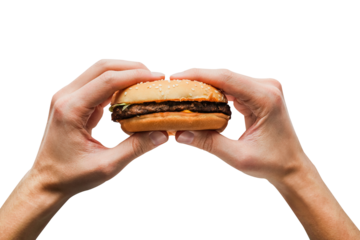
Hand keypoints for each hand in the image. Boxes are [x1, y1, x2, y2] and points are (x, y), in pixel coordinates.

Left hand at [30, 57, 169, 197]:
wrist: (46, 180)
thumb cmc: (71, 176)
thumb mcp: (106, 166)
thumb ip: (136, 148)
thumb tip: (162, 134)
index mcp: (71, 110)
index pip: (107, 80)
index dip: (135, 75)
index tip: (158, 77)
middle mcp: (66, 96)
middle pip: (103, 66)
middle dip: (132, 67)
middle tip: (155, 77)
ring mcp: (67, 96)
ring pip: (100, 70)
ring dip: (124, 72)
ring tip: (146, 82)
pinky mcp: (72, 100)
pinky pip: (97, 83)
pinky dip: (117, 84)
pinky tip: (132, 94)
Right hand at [170, 67, 308, 183]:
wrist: (292, 167)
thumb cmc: (272, 163)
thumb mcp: (238, 157)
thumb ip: (209, 144)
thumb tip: (179, 133)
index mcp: (265, 98)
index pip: (226, 77)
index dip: (199, 74)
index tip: (175, 77)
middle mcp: (267, 87)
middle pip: (225, 75)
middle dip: (197, 78)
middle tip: (173, 86)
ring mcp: (264, 87)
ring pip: (227, 79)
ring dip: (204, 84)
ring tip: (181, 90)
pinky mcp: (259, 92)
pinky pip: (232, 86)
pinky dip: (214, 91)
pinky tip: (198, 97)